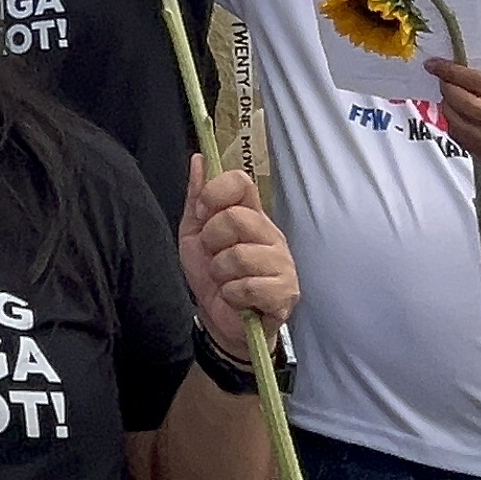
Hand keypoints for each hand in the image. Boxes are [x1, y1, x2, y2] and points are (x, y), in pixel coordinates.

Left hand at [178, 155, 296, 332]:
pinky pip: (249, 286)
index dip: (215, 193)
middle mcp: (271, 233)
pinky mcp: (286, 292)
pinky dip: (232, 295)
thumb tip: (199, 158)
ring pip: (241, 255)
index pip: (241, 182)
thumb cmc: (211, 275)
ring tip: (225, 280)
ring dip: (220, 272)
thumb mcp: (194, 234)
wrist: (221, 321)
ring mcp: (283, 263)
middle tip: (213, 255)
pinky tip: (236, 298)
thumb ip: (196, 197)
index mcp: (251, 214)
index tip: (201, 212)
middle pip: (236, 218)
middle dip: (212, 240)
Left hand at [428, 58, 480, 172]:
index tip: (435, 64)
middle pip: (468, 104)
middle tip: (443, 79)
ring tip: (451, 96)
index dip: (454, 72)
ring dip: (447, 106)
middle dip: (448, 88)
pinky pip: (461, 139)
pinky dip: (453, 123)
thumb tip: (462, 61)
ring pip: (460, 124)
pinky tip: (458, 114)